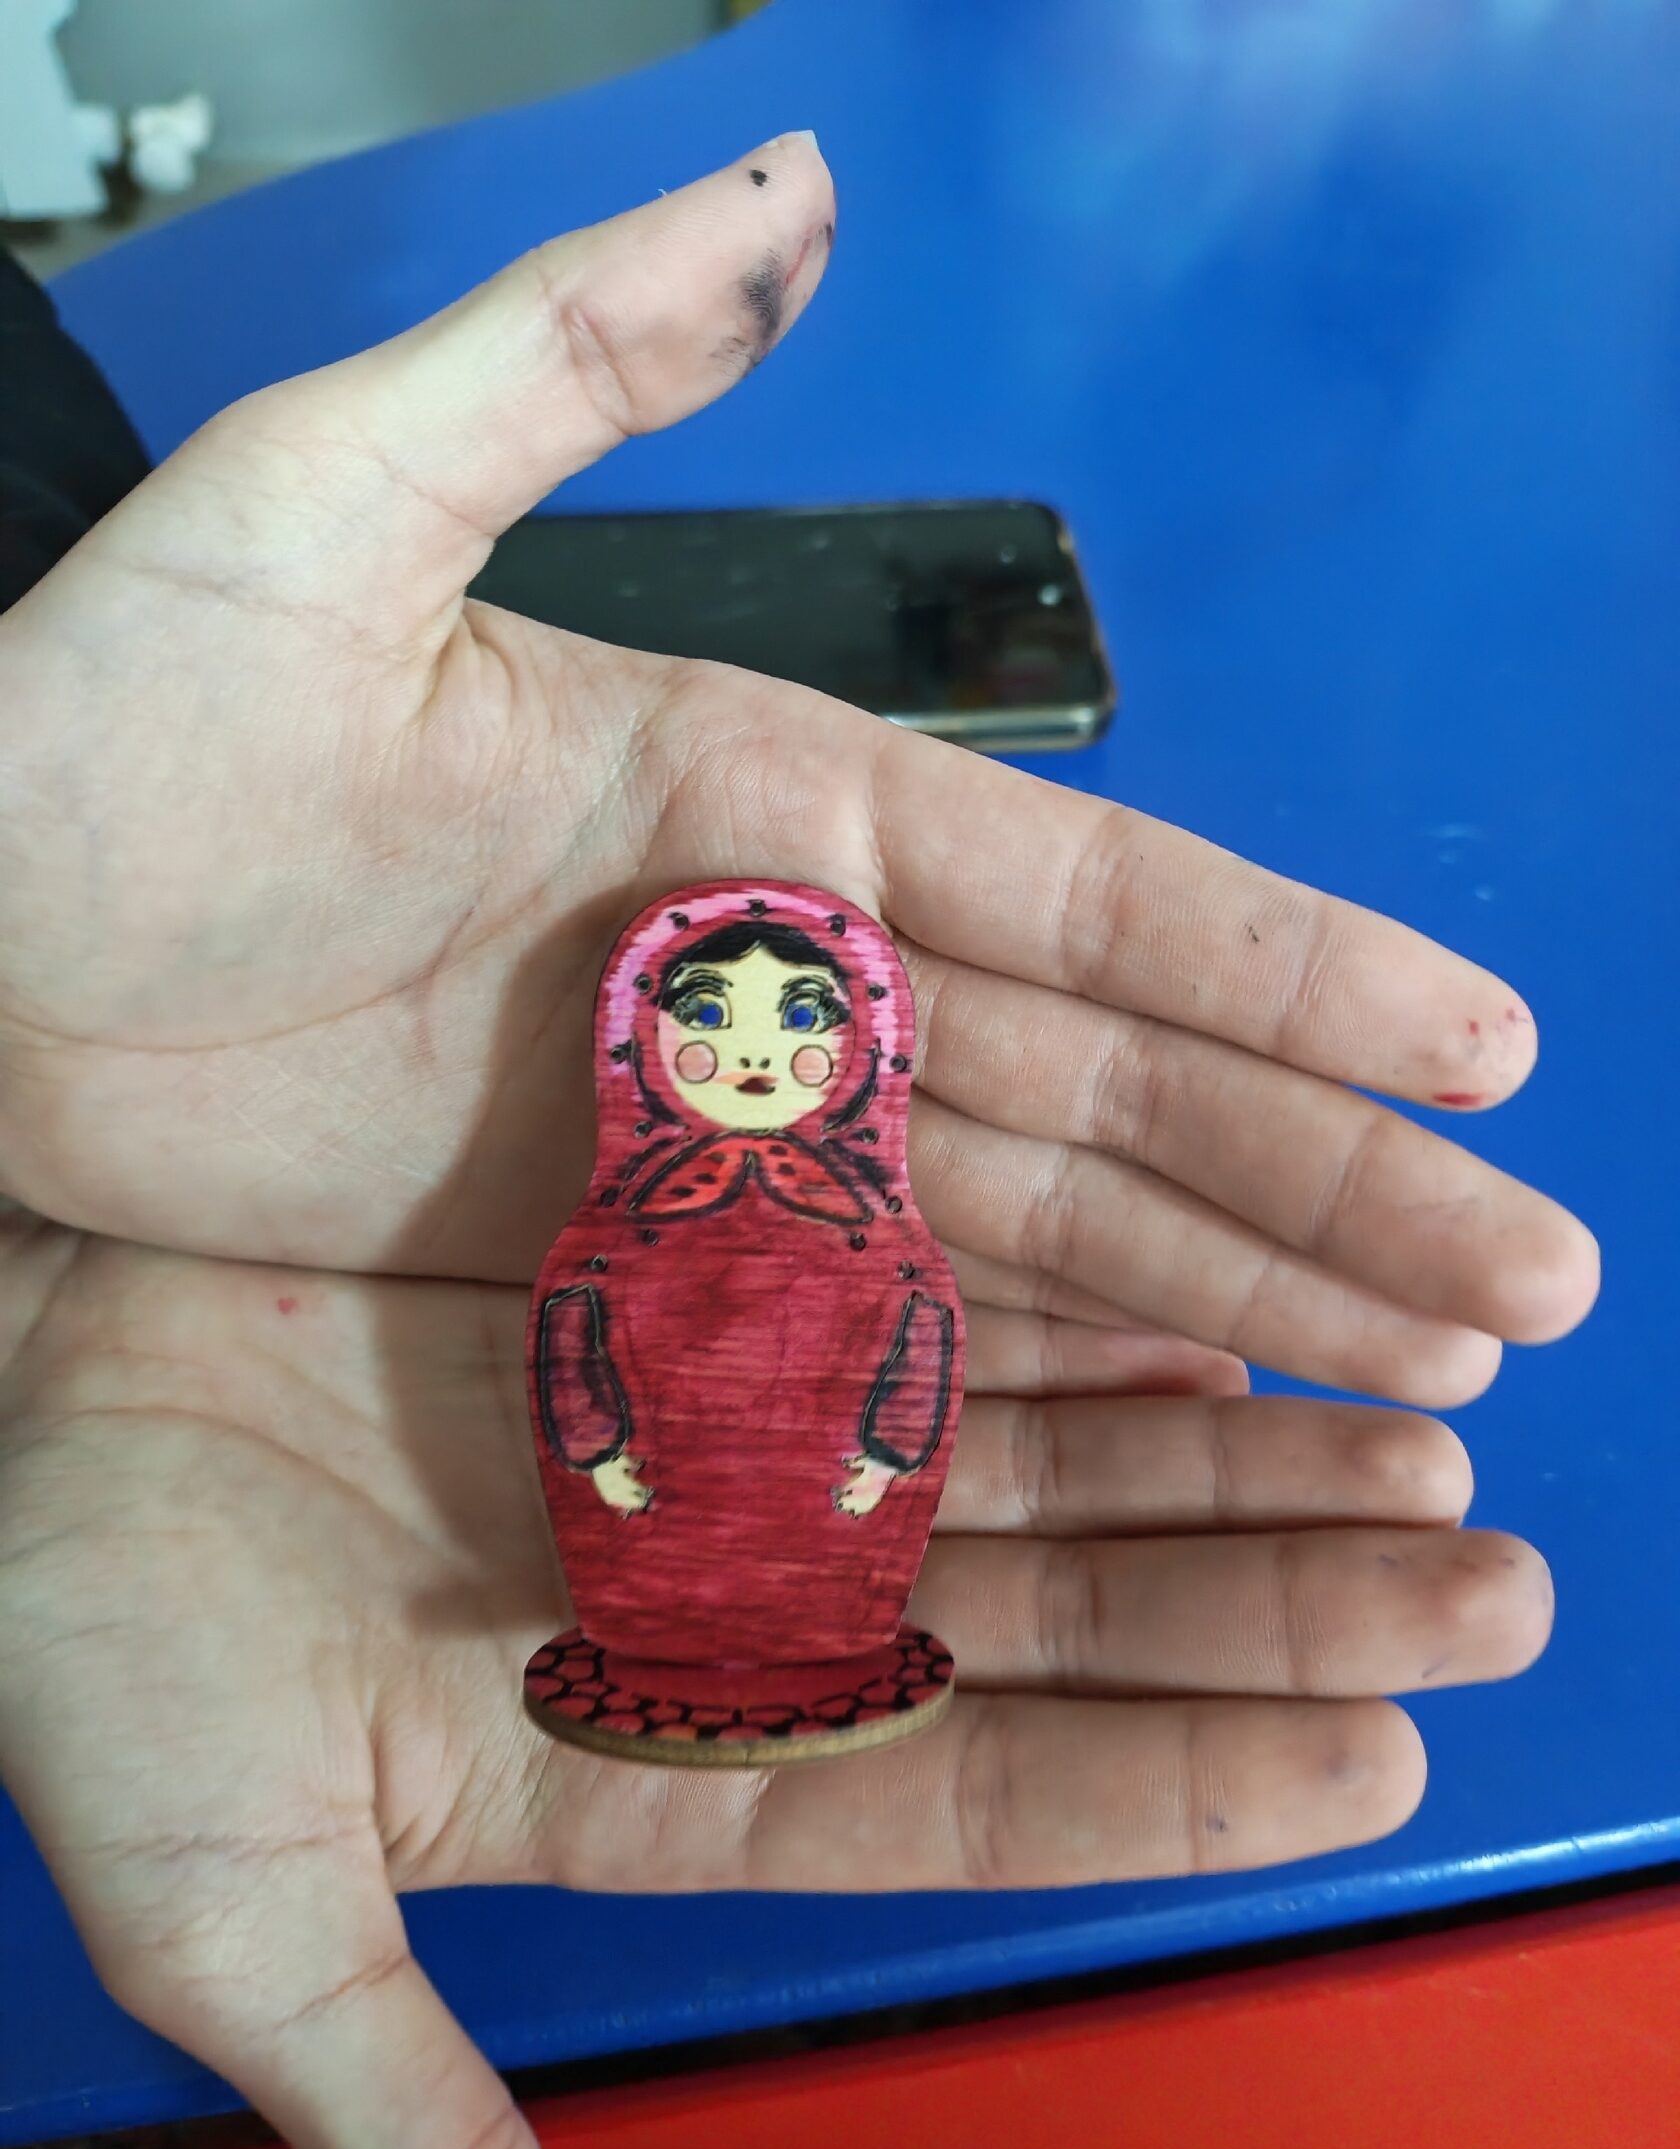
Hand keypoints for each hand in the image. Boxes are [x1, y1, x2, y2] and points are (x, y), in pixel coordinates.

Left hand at [0, 138, 1596, 1407]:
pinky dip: (1027, 1385)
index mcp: (759, 798)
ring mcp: (712, 1142)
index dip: (1292, 973)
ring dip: (1229, 1303)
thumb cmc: (101, 726)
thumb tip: (800, 187)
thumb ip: (585, 354)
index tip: (1482, 1049)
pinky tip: (1177, 1431)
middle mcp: (779, 981)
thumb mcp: (336, 500)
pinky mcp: (621, 1267)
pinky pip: (868, 1334)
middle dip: (1321, 1188)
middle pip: (1108, 1097)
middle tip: (1522, 1282)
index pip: (1085, 897)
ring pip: (1024, 1236)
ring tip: (1417, 1374)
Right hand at [0, 1214, 1551, 2148]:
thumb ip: (382, 2089)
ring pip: (1040, 1452)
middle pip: (1066, 1612)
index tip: (1374, 1762)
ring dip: (1233, 1461)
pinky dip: (1083, 1312)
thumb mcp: (220, 1880)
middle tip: (1484, 1580)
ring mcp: (725, 1429)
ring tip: (1418, 1452)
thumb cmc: (82, 1612)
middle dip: (1281, 1604)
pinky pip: (927, 1295)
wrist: (2, 1375)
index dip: (1181, 1783)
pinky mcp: (689, 1278)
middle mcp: (728, 1590)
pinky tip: (1222, 1323)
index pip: (980, 1788)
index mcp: (656, 1752)